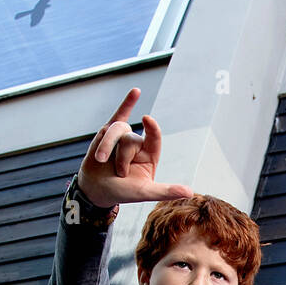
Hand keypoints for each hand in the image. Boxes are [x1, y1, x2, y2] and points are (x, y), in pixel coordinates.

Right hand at [76, 86, 194, 207]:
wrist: (96, 189)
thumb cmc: (121, 192)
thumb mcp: (144, 193)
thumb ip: (165, 191)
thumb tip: (190, 192)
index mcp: (150, 155)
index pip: (154, 138)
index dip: (152, 128)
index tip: (147, 119)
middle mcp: (139, 144)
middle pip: (131, 138)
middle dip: (121, 158)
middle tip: (119, 174)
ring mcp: (124, 137)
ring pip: (117, 129)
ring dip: (107, 146)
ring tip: (101, 160)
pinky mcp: (108, 132)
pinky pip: (119, 114)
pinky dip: (128, 102)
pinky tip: (137, 91)